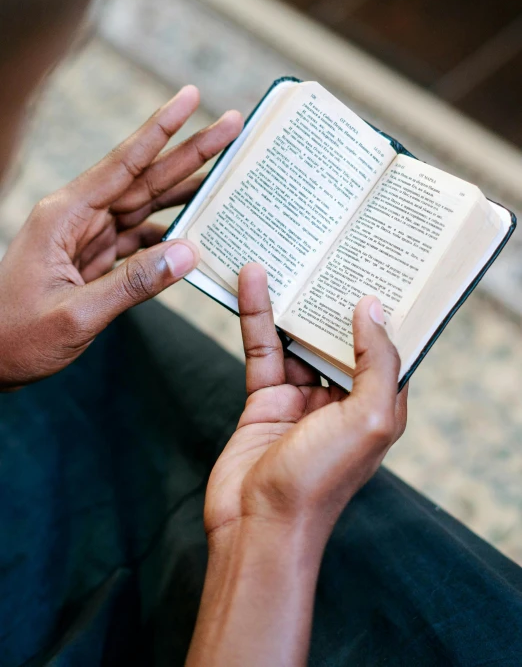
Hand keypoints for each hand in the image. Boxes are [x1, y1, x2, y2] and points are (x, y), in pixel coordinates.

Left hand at [0, 85, 242, 387]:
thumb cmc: (16, 337)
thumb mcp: (74, 315)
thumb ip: (132, 283)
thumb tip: (188, 253)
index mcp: (64, 216)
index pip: (123, 164)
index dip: (160, 128)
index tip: (191, 97)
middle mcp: (78, 218)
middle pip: (144, 177)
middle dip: (189, 151)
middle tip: (231, 125)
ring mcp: (87, 238)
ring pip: (146, 204)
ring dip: (185, 189)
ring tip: (225, 173)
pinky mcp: (95, 259)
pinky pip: (140, 239)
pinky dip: (170, 234)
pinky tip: (197, 230)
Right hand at [187, 263, 406, 666]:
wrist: (258, 525)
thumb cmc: (320, 482)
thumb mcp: (369, 420)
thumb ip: (378, 362)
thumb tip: (374, 308)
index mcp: (379, 405)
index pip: (389, 347)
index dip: (387, 308)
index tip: (381, 263)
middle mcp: (343, 398)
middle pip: (340, 335)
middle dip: (334, 295)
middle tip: (331, 245)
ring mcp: (302, 398)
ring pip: (298, 336)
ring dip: (291, 298)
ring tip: (286, 250)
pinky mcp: (265, 399)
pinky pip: (263, 349)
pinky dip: (257, 315)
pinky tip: (251, 281)